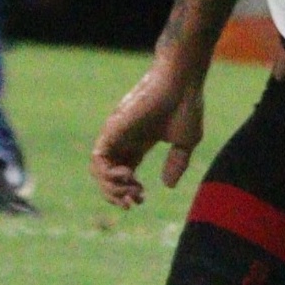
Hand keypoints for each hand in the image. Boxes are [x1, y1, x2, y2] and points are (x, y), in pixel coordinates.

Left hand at [91, 63, 207, 208]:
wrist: (181, 83)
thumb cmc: (186, 106)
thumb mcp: (186, 142)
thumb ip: (177, 163)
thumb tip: (167, 186)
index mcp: (138, 143)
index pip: (122, 174)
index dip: (127, 191)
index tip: (141, 200)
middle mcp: (123, 140)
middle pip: (106, 176)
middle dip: (117, 195)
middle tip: (134, 201)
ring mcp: (116, 135)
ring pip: (98, 170)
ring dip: (111, 188)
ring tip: (133, 190)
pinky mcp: (112, 130)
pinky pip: (98, 158)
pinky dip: (107, 174)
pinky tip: (128, 175)